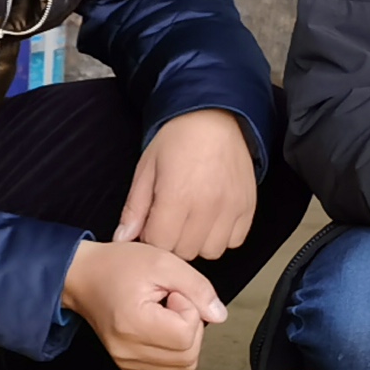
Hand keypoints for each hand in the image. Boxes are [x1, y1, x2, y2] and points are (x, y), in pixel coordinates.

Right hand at [62, 238, 225, 369]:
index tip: (173, 293)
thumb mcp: (163, 262)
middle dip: (191, 327)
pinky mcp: (129, 366)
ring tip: (166, 314)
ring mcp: (126, 362)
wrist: (83, 276)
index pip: (187, 335)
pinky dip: (175, 351)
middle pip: (189, 356)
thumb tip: (220, 315)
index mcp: (133, 325)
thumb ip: (198, 288)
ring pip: (183, 367)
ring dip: (185, 340)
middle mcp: (128, 351)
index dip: (190, 310)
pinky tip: (162, 327)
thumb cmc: (117, 266)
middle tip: (172, 302)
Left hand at [120, 108, 260, 259]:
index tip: (152, 224)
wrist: (214, 117)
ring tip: (193, 220)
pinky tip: (212, 218)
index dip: (151, 237)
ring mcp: (231, 207)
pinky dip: (222, 236)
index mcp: (177, 195)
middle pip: (184, 251)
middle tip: (171, 220)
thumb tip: (122, 239)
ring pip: (211, 251)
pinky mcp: (247, 206)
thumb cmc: (178, 139)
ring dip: (198, 242)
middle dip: (173, 241)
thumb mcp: (146, 168)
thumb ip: (134, 208)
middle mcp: (207, 205)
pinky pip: (234, 241)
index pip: (160, 244)